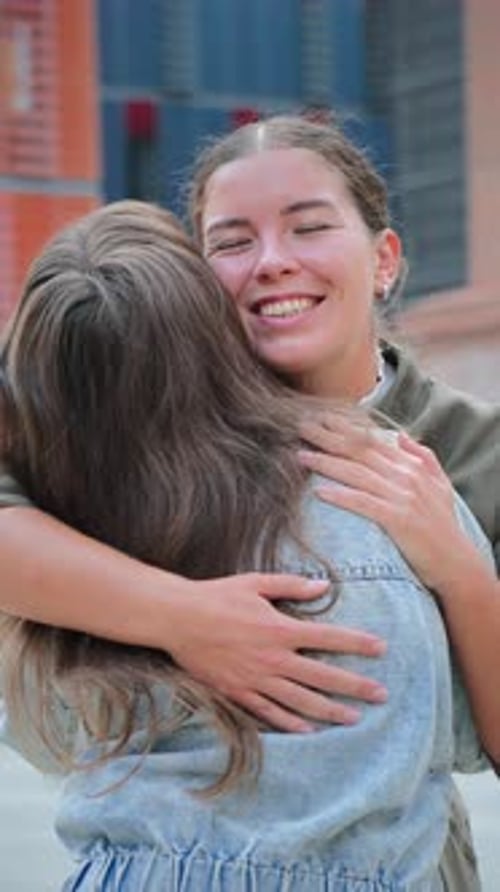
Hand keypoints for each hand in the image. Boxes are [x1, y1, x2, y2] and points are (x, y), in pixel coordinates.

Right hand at [167, 572, 386, 732]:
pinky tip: (310, 730)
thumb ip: (292, 587)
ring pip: (301, 702)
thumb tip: (324, 587)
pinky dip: (291, 724)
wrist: (178, 618)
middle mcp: (273, 659)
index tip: (382, 648)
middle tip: (381, 694)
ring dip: (331, 711)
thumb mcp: (256, 582)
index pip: (329, 637)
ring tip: (354, 719)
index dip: (358, 643)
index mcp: (280, 629)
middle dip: (356, 687)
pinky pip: (270, 713)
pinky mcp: (238, 693)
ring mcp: (256, 680)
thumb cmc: (218, 596)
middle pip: (323, 677)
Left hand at [298, 414, 465, 590]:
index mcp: (412, 465)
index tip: (321, 417)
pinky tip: (318, 491)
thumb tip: (401, 435)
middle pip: (359, 451)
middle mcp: (406, 476)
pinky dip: (340, 496)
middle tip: (301, 427)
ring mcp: (402, 496)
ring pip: (356, 474)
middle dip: (328, 437)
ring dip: (326, 463)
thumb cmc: (443, 524)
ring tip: (300, 456)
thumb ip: (422, 456)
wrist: (456, 561)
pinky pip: (363, 503)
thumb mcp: (440, 483)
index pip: (372, 441)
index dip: (344, 428)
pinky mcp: (398, 519)